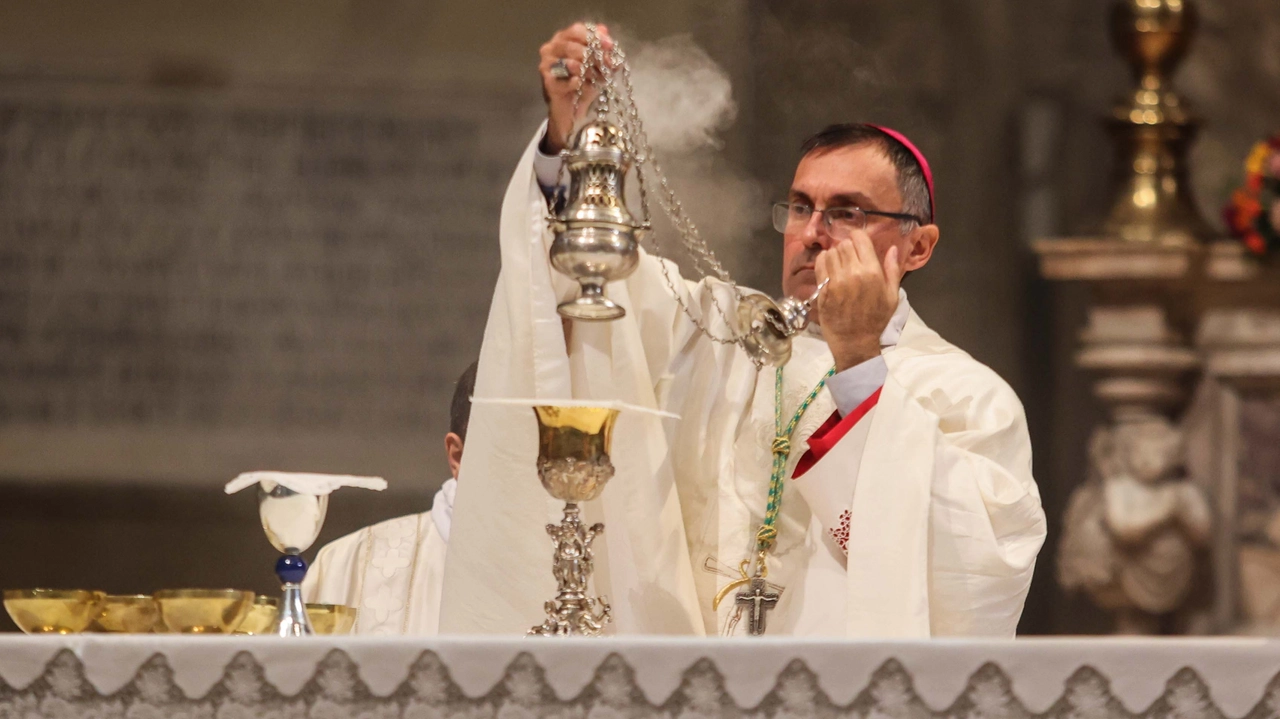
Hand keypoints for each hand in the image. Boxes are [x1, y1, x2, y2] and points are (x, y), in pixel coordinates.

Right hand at [539, 23, 613, 153]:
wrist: (572, 109)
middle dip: (594, 56)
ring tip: (596, 78)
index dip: (594, 37)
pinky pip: (569, 81)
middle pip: (573, 46)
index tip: (610, 46)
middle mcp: (551, 48)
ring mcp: (546, 65)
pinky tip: (584, 86)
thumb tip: (605, 31)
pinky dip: (580, 84)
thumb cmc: (584, 82)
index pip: (576, 30)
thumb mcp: (598, 65)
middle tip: (607, 65)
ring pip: (571, 63)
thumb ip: (602, 48)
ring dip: (588, 71)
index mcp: (562, 38)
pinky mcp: (548, 83)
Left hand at [814, 232, 901, 371]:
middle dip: (847, 247)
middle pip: (843, 244)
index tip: (858, 244)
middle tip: (849, 258)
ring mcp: (835, 281)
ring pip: (830, 252)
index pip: (859, 239)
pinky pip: (819, 264)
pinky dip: (823, 261)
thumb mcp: (892, 295)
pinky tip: (829, 269)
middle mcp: (852, 272)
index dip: (858, 238)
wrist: (854, 341)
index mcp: (872, 272)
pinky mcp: (822, 288)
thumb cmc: (876, 319)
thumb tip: (891, 248)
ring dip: (834, 255)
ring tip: (839, 264)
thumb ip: (892, 269)